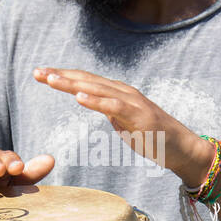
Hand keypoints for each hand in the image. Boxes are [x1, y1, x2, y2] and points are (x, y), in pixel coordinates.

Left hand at [33, 67, 214, 186]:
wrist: (183, 149)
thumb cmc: (154, 138)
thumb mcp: (125, 123)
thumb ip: (110, 112)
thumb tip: (95, 104)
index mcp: (118, 94)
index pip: (86, 81)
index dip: (63, 76)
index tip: (41, 74)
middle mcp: (123, 92)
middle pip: (87, 80)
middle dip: (61, 76)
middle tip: (37, 72)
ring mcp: (132, 102)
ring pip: (97, 89)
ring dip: (73, 84)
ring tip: (51, 79)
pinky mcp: (139, 116)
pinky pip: (113, 107)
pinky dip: (96, 100)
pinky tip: (79, 97)